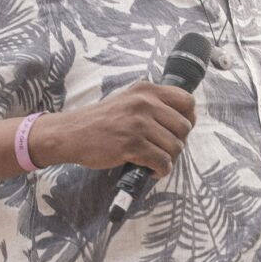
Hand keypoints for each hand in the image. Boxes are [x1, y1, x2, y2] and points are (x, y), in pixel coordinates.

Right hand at [32, 82, 196, 176]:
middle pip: (184, 127)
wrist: (72, 133)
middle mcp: (144, 103)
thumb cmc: (100, 120)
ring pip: (175, 147)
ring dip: (169, 159)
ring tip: (155, 162)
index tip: (178, 131)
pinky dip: (160, 171)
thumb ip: (152, 104)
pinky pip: (162, 162)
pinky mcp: (131, 145)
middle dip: (178, 143)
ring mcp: (138, 124)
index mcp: (146, 90)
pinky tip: (151, 171)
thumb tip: (182, 120)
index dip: (189, 119)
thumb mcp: (127, 100)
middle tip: (164, 150)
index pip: (187, 101)